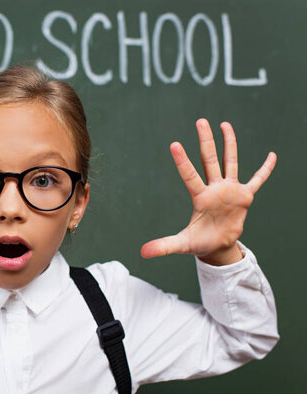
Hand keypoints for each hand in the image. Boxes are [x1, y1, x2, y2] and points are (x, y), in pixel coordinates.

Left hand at [140, 118, 275, 264]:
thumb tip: (142, 252)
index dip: (182, 161)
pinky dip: (265, 169)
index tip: (174, 144)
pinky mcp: (245, 197)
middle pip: (209, 160)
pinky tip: (272, 156)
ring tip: (223, 124)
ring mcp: (230, 191)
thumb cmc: (199, 242)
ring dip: (229, 144)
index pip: (189, 176)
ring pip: (230, 162)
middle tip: (200, 121)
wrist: (218, 246)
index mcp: (200, 197)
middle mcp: (214, 189)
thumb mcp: (181, 244)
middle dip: (206, 141)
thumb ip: (163, 246)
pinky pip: (257, 180)